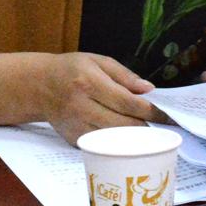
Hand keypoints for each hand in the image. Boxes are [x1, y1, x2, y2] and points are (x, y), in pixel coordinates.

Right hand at [37, 52, 166, 144]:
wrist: (40, 86)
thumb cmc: (72, 69)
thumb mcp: (98, 61)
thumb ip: (124, 75)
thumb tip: (149, 89)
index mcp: (89, 82)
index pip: (126, 101)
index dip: (149, 110)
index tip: (166, 115)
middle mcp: (81, 106)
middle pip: (122, 124)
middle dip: (145, 127)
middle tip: (161, 126)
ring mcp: (76, 125)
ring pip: (114, 139)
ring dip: (134, 137)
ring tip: (148, 131)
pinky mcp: (74, 139)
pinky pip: (102, 144)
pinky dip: (117, 141)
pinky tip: (127, 136)